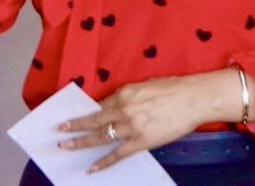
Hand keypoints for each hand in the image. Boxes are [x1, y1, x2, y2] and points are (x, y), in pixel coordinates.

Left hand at [56, 75, 214, 172]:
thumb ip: (129, 97)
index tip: (75, 116)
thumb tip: (115, 106)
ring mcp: (131, 127)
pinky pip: (118, 154)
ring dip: (81, 143)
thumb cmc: (173, 89)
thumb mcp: (146, 86)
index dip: (87, 112)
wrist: (194, 98)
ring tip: (66, 147)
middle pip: (94, 121)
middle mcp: (124, 109)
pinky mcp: (141, 141)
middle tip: (60, 131)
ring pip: (101, 137)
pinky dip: (103, 162)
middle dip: (74, 126)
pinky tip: (92, 168)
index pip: (100, 105)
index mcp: (124, 93)